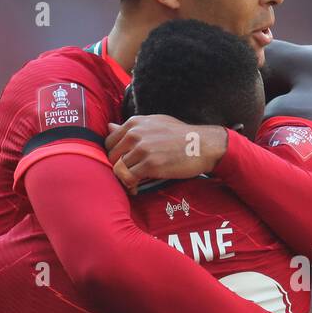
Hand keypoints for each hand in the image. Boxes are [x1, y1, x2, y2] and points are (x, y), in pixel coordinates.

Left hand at [104, 115, 228, 194]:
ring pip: (119, 168)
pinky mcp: (150, 165)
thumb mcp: (155, 124)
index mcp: (135, 123)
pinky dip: (130, 186)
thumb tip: (109, 126)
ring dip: (123, 179)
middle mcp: (135, 134)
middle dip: (118, 168)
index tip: (123, 163)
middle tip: (127, 176)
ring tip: (132, 184)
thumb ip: (132, 128)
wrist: (203, 145)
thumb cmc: (181, 136)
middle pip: (112, 156)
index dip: (115, 155)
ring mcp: (142, 149)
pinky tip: (135, 189)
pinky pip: (129, 178)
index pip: (110, 141)